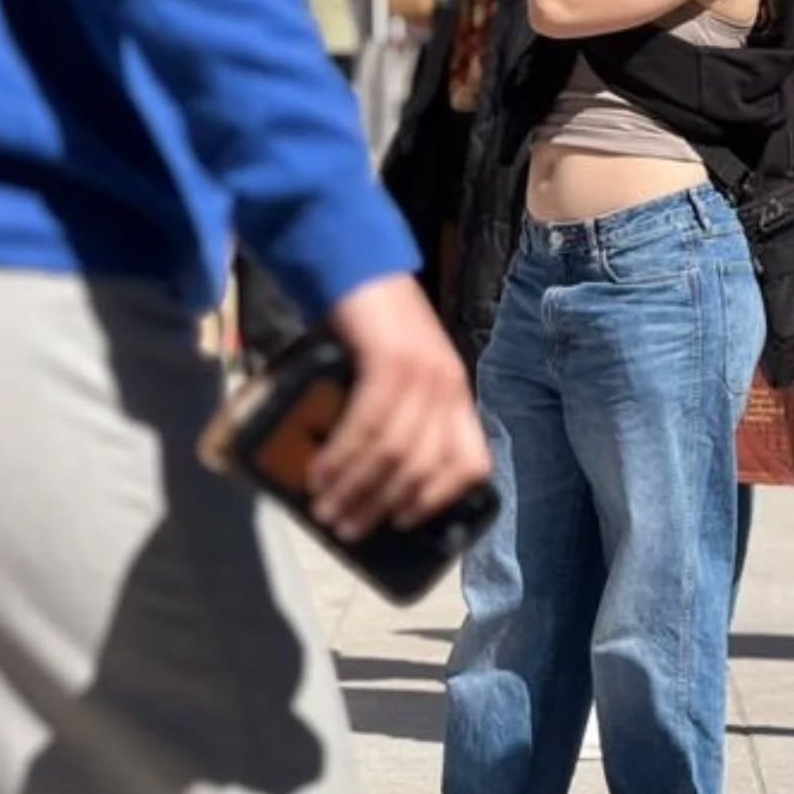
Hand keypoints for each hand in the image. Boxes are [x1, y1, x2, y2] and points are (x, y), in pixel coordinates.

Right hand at [311, 275, 491, 541]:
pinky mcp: (391, 358)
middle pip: (426, 466)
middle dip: (383, 504)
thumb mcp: (396, 374)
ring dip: (356, 488)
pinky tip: (321, 473)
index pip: (471, 462)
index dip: (440, 498)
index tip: (404, 522)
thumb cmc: (367, 328)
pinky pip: (368, 423)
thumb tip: (364, 477)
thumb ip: (395, 415)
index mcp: (456, 393)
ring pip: (394, 451)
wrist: (354, 264)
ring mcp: (424, 370)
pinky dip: (342, 456)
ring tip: (326, 510)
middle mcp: (449, 385)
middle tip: (347, 528)